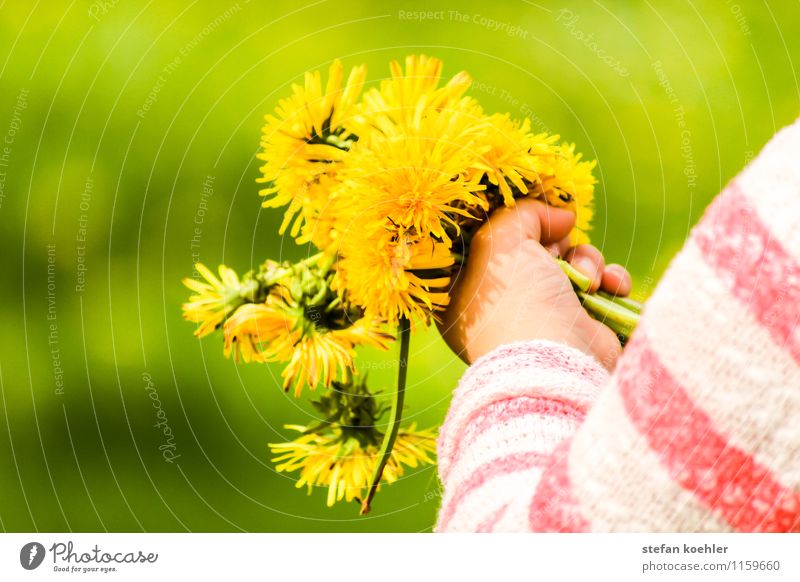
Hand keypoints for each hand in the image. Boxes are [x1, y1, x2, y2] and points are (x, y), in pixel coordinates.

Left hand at [438, 199, 631, 369]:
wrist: (556, 359)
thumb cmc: (516, 301)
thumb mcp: (500, 239)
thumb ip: (522, 213)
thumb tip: (563, 217)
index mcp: (471, 292)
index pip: (495, 248)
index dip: (518, 231)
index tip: (531, 226)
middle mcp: (506, 307)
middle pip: (539, 251)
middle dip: (558, 245)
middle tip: (559, 255)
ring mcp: (547, 319)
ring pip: (575, 265)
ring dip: (588, 261)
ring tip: (588, 282)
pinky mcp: (584, 328)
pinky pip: (602, 289)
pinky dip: (611, 282)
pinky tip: (611, 288)